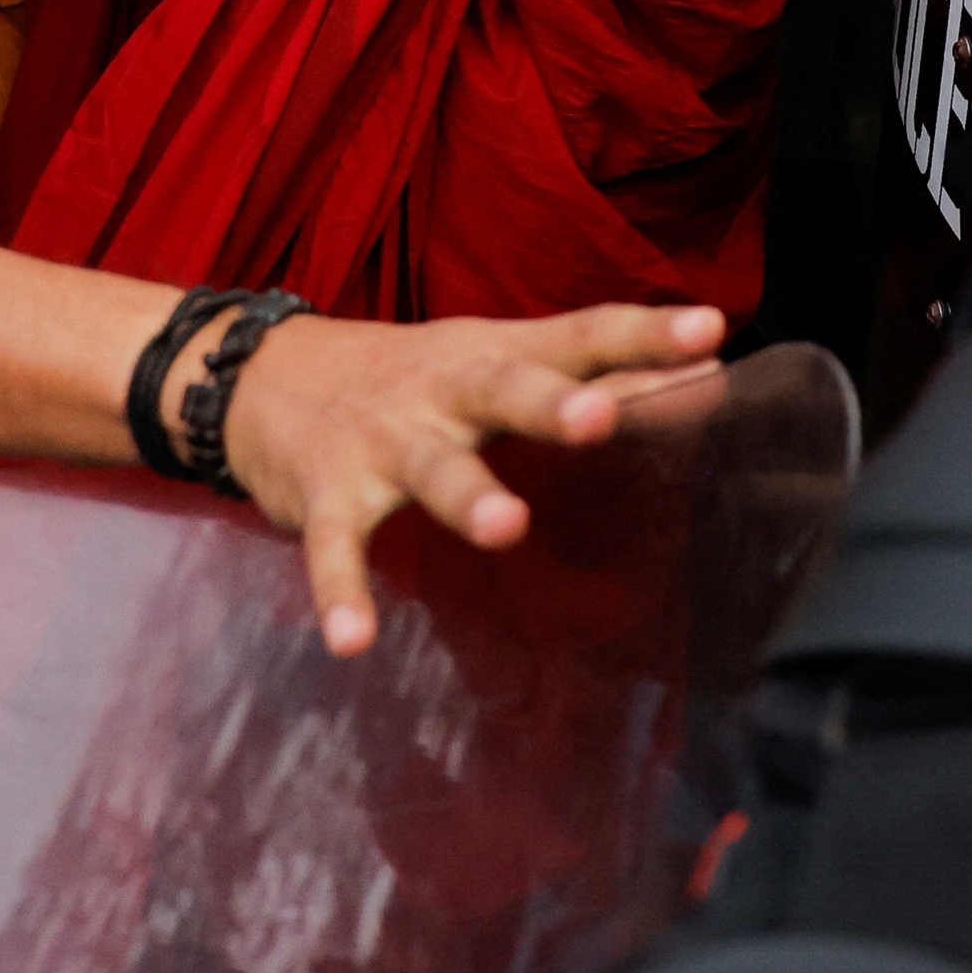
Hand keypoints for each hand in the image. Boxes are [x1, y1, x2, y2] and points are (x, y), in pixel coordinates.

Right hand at [213, 299, 734, 653]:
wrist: (261, 374)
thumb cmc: (417, 376)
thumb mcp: (499, 359)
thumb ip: (598, 373)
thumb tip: (710, 373)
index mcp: (493, 354)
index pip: (578, 336)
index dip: (643, 334)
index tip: (709, 331)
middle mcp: (442, 391)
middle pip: (502, 387)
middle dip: (551, 402)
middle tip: (600, 417)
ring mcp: (382, 443)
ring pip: (431, 467)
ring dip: (468, 494)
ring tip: (506, 527)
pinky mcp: (324, 494)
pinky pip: (333, 547)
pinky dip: (341, 592)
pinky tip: (353, 641)